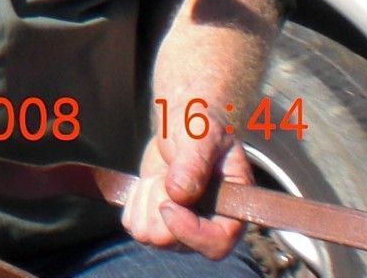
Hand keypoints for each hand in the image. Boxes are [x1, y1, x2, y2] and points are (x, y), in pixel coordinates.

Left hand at [124, 125, 247, 257]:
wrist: (181, 123)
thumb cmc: (200, 126)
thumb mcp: (202, 136)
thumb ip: (194, 163)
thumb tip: (179, 194)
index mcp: (232, 210)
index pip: (216, 244)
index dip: (189, 231)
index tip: (167, 204)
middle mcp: (210, 226)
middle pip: (174, 242)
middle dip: (159, 204)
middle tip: (164, 174)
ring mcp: (183, 227)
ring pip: (150, 235)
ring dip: (146, 201)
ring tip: (159, 176)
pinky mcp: (159, 221)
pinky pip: (134, 225)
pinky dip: (134, 202)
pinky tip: (148, 182)